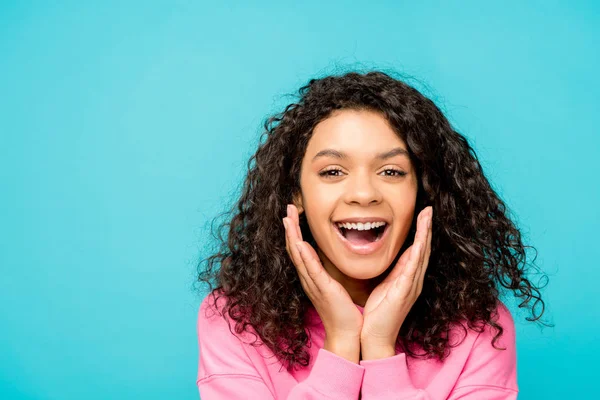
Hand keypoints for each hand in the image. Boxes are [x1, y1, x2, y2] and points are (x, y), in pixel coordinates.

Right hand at [283, 204, 362, 358]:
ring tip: (288, 218)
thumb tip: (328, 255)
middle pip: (294, 248)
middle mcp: (308, 278)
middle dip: (291, 227)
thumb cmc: (343, 309)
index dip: (295, 230)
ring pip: (298, 255)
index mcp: (311, 275)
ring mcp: (313, 283)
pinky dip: (304, 256)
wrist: (346, 332)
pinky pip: (311, 269)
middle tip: (288, 207)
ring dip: (292, 235)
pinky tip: (300, 243)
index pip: (299, 248)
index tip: (294, 212)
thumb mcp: (333, 283)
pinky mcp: (322, 289)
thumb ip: (328, 269)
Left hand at [360, 206, 432, 354]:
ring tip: (427, 216)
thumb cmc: (377, 313)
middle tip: (429, 208)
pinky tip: (420, 241)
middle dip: (427, 227)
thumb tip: (391, 256)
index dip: (421, 231)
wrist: (375, 336)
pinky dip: (418, 253)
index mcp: (407, 277)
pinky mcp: (404, 292)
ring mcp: (411, 286)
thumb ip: (390, 271)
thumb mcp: (384, 285)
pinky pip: (413, 269)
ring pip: (421, 254)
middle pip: (424, 248)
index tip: (422, 213)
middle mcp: (413, 280)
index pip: (417, 249)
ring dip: (425, 235)